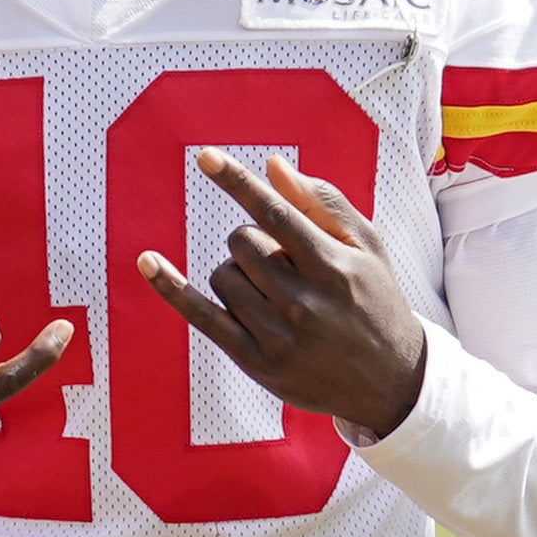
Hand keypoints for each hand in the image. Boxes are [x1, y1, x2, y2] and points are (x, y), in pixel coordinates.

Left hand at [136, 148, 426, 439]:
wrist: (390, 381)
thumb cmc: (374, 299)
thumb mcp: (366, 247)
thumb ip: (322, 203)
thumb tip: (272, 165)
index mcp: (333, 267)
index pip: (275, 214)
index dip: (237, 182)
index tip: (205, 156)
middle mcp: (304, 302)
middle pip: (241, 243)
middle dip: (253, 243)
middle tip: (285, 265)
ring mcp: (278, 334)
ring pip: (222, 275)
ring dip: (238, 274)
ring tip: (276, 294)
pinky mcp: (255, 360)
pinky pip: (200, 315)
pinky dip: (171, 287)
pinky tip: (146, 262)